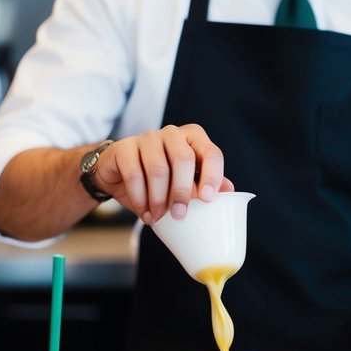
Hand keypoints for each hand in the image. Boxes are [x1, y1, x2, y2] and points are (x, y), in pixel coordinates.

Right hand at [93, 124, 233, 223]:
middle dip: (182, 191)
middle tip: (179, 215)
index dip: (212, 175)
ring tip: (158, 217)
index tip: (208, 199)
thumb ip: (205, 183)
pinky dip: (140, 199)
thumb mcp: (185, 181)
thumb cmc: (160, 179)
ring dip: (158, 199)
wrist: (119, 174)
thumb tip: (230, 192)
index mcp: (193, 139)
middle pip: (183, 159)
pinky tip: (145, 214)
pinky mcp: (124, 147)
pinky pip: (134, 174)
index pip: (211, 153)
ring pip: (158, 169)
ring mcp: (147, 137)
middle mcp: (172, 133)